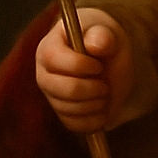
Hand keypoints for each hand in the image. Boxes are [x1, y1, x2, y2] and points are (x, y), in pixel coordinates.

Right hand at [35, 7, 134, 132]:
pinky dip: (94, 119)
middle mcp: (44, 74)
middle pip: (63, 89)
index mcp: (49, 48)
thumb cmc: (106, 42)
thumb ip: (102, 36)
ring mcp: (52, 96)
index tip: (99, 65)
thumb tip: (96, 45)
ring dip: (95, 103)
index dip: (78, 64)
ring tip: (105, 91)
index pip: (53, 59)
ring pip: (69, 109)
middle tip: (104, 84)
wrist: (113, 63)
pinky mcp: (63, 114)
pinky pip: (74, 124)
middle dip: (91, 88)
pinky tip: (102, 107)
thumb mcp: (107, 34)